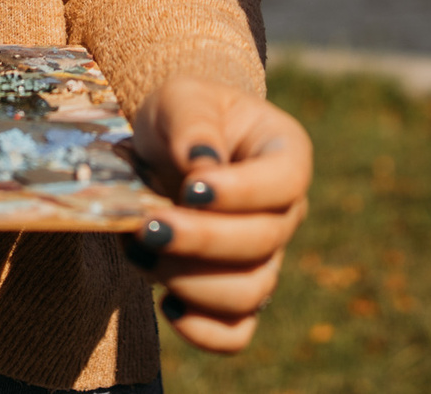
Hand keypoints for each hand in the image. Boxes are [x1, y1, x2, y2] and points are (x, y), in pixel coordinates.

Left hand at [121, 76, 311, 352]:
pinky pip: (236, 333)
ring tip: (143, 248)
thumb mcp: (179, 97)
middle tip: (149, 224)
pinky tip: (167, 304)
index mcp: (285, 152)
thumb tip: (201, 166)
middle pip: (264, 242)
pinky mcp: (235, 294)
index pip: (287, 180)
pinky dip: (204, 331)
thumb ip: (193, 121)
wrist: (162, 151)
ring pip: (250, 292)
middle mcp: (285, 210)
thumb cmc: (180, 117)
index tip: (191, 190)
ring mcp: (264, 257)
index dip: (244, 192)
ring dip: (190, 281)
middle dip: (201, 240)